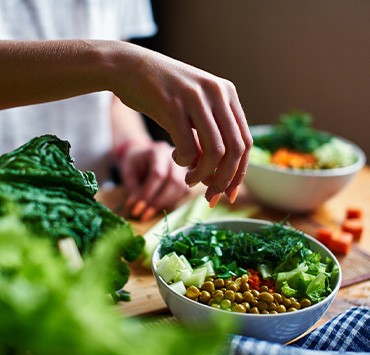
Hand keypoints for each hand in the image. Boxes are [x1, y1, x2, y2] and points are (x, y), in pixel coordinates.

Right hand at [108, 42, 252, 206]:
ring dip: (204, 176)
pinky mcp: (173, 104)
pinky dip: (184, 163)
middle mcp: (217, 93)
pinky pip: (188, 148)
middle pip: (236, 150)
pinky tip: (175, 158)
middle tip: (211, 195)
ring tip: (190, 180)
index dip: (239, 173)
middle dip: (225, 180)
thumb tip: (220, 176)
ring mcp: (196, 97)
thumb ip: (209, 137)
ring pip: (216, 152)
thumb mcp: (194, 110)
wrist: (128, 67)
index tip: (229, 193)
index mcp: (227, 94)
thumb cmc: (162, 94)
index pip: (245, 141)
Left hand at [117, 138, 188, 220]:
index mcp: (158, 151)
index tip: (138, 207)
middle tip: (145, 213)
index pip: (157, 174)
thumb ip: (133, 189)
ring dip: (165, 203)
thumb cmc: (134, 164)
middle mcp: (174, 157)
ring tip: (150, 212)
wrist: (142, 155)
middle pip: (173, 180)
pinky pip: (182, 191)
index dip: (148, 192)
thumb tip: (137, 208)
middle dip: (159, 200)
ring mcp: (182, 166)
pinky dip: (171, 201)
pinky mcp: (185, 176)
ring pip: (180, 187)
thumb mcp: (128, 173)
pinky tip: (158, 206)